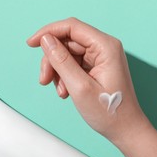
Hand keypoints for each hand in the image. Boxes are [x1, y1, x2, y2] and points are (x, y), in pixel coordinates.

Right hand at [27, 18, 151, 142]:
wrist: (125, 130)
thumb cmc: (109, 112)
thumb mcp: (79, 87)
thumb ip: (61, 61)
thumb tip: (46, 40)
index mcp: (106, 47)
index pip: (72, 27)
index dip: (49, 32)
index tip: (31, 43)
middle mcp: (105, 48)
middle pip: (68, 41)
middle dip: (53, 60)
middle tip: (44, 79)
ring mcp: (102, 58)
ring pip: (69, 54)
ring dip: (58, 71)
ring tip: (60, 91)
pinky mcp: (98, 67)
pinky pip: (74, 64)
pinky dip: (66, 76)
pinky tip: (66, 91)